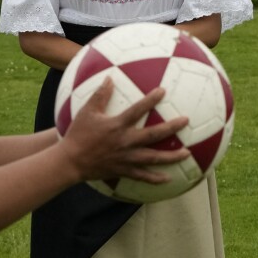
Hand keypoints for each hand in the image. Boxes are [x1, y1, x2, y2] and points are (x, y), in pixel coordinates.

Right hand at [59, 80, 189, 183]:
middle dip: (172, 127)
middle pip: (154, 134)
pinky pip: (142, 176)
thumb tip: (109, 78)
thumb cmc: (77, 135)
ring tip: (187, 153)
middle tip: (186, 121)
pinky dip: (155, 178)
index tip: (163, 91)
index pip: (138, 110)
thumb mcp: (87, 112)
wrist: (70, 161)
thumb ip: (100, 95)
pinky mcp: (124, 170)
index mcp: (117, 125)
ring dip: (171, 156)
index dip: (151, 99)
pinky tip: (168, 179)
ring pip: (153, 157)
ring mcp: (126, 158)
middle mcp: (125, 142)